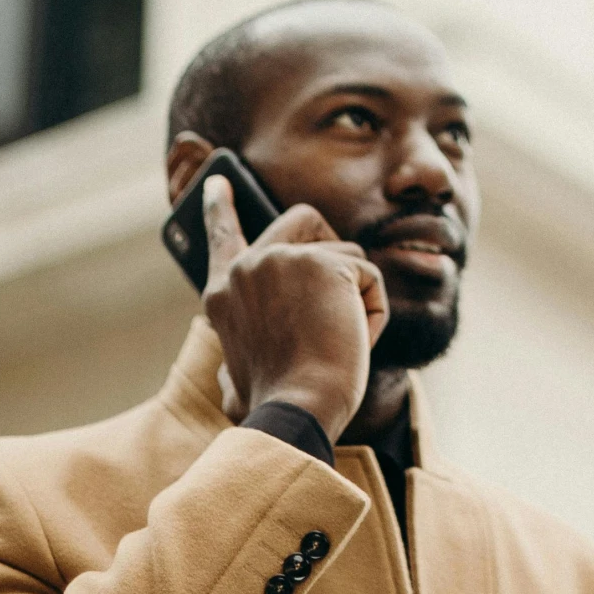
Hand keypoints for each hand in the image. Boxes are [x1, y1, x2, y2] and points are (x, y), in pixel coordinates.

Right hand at [201, 175, 388, 443]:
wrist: (296, 412)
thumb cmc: (272, 408)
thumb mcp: (237, 380)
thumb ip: (239, 358)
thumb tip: (231, 384)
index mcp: (223, 295)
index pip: (223, 236)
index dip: (221, 207)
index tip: (219, 182)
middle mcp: (249, 267)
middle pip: (305, 219)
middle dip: (331, 246)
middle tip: (340, 290)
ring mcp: (285, 259)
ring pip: (347, 256)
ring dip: (355, 299)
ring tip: (338, 343)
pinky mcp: (327, 265)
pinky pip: (369, 278)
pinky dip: (374, 313)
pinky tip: (356, 342)